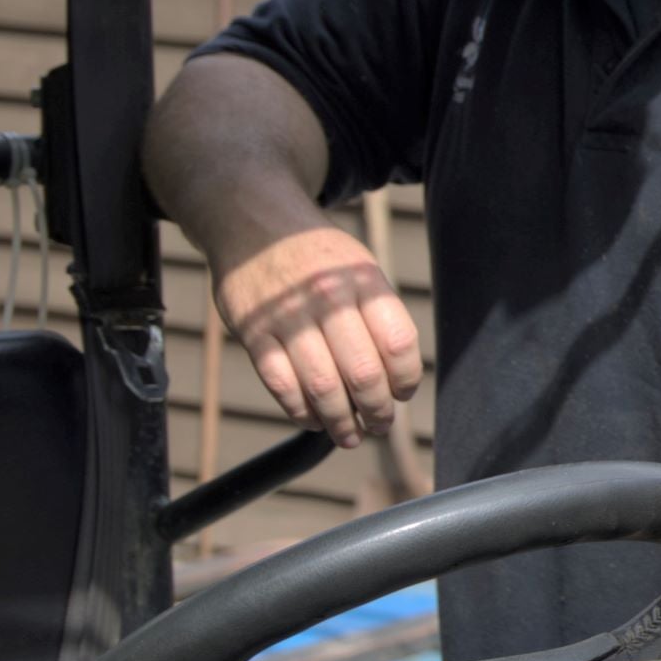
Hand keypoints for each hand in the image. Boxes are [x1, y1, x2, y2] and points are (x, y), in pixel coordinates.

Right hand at [211, 223, 421, 448]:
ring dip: (340, 421)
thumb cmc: (319, 257)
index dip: (405, 379)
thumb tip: (396, 380)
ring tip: (349, 435)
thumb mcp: (360, 269)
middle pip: (363, 372)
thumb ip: (379, 316)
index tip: (402, 395)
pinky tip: (313, 419)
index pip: (398, 344)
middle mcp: (329, 299)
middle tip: (380, 424)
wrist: (255, 224)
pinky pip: (281, 384)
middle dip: (376, 410)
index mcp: (365, 282)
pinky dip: (300, 411)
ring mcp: (289, 317)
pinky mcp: (254, 332)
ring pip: (322, 386)